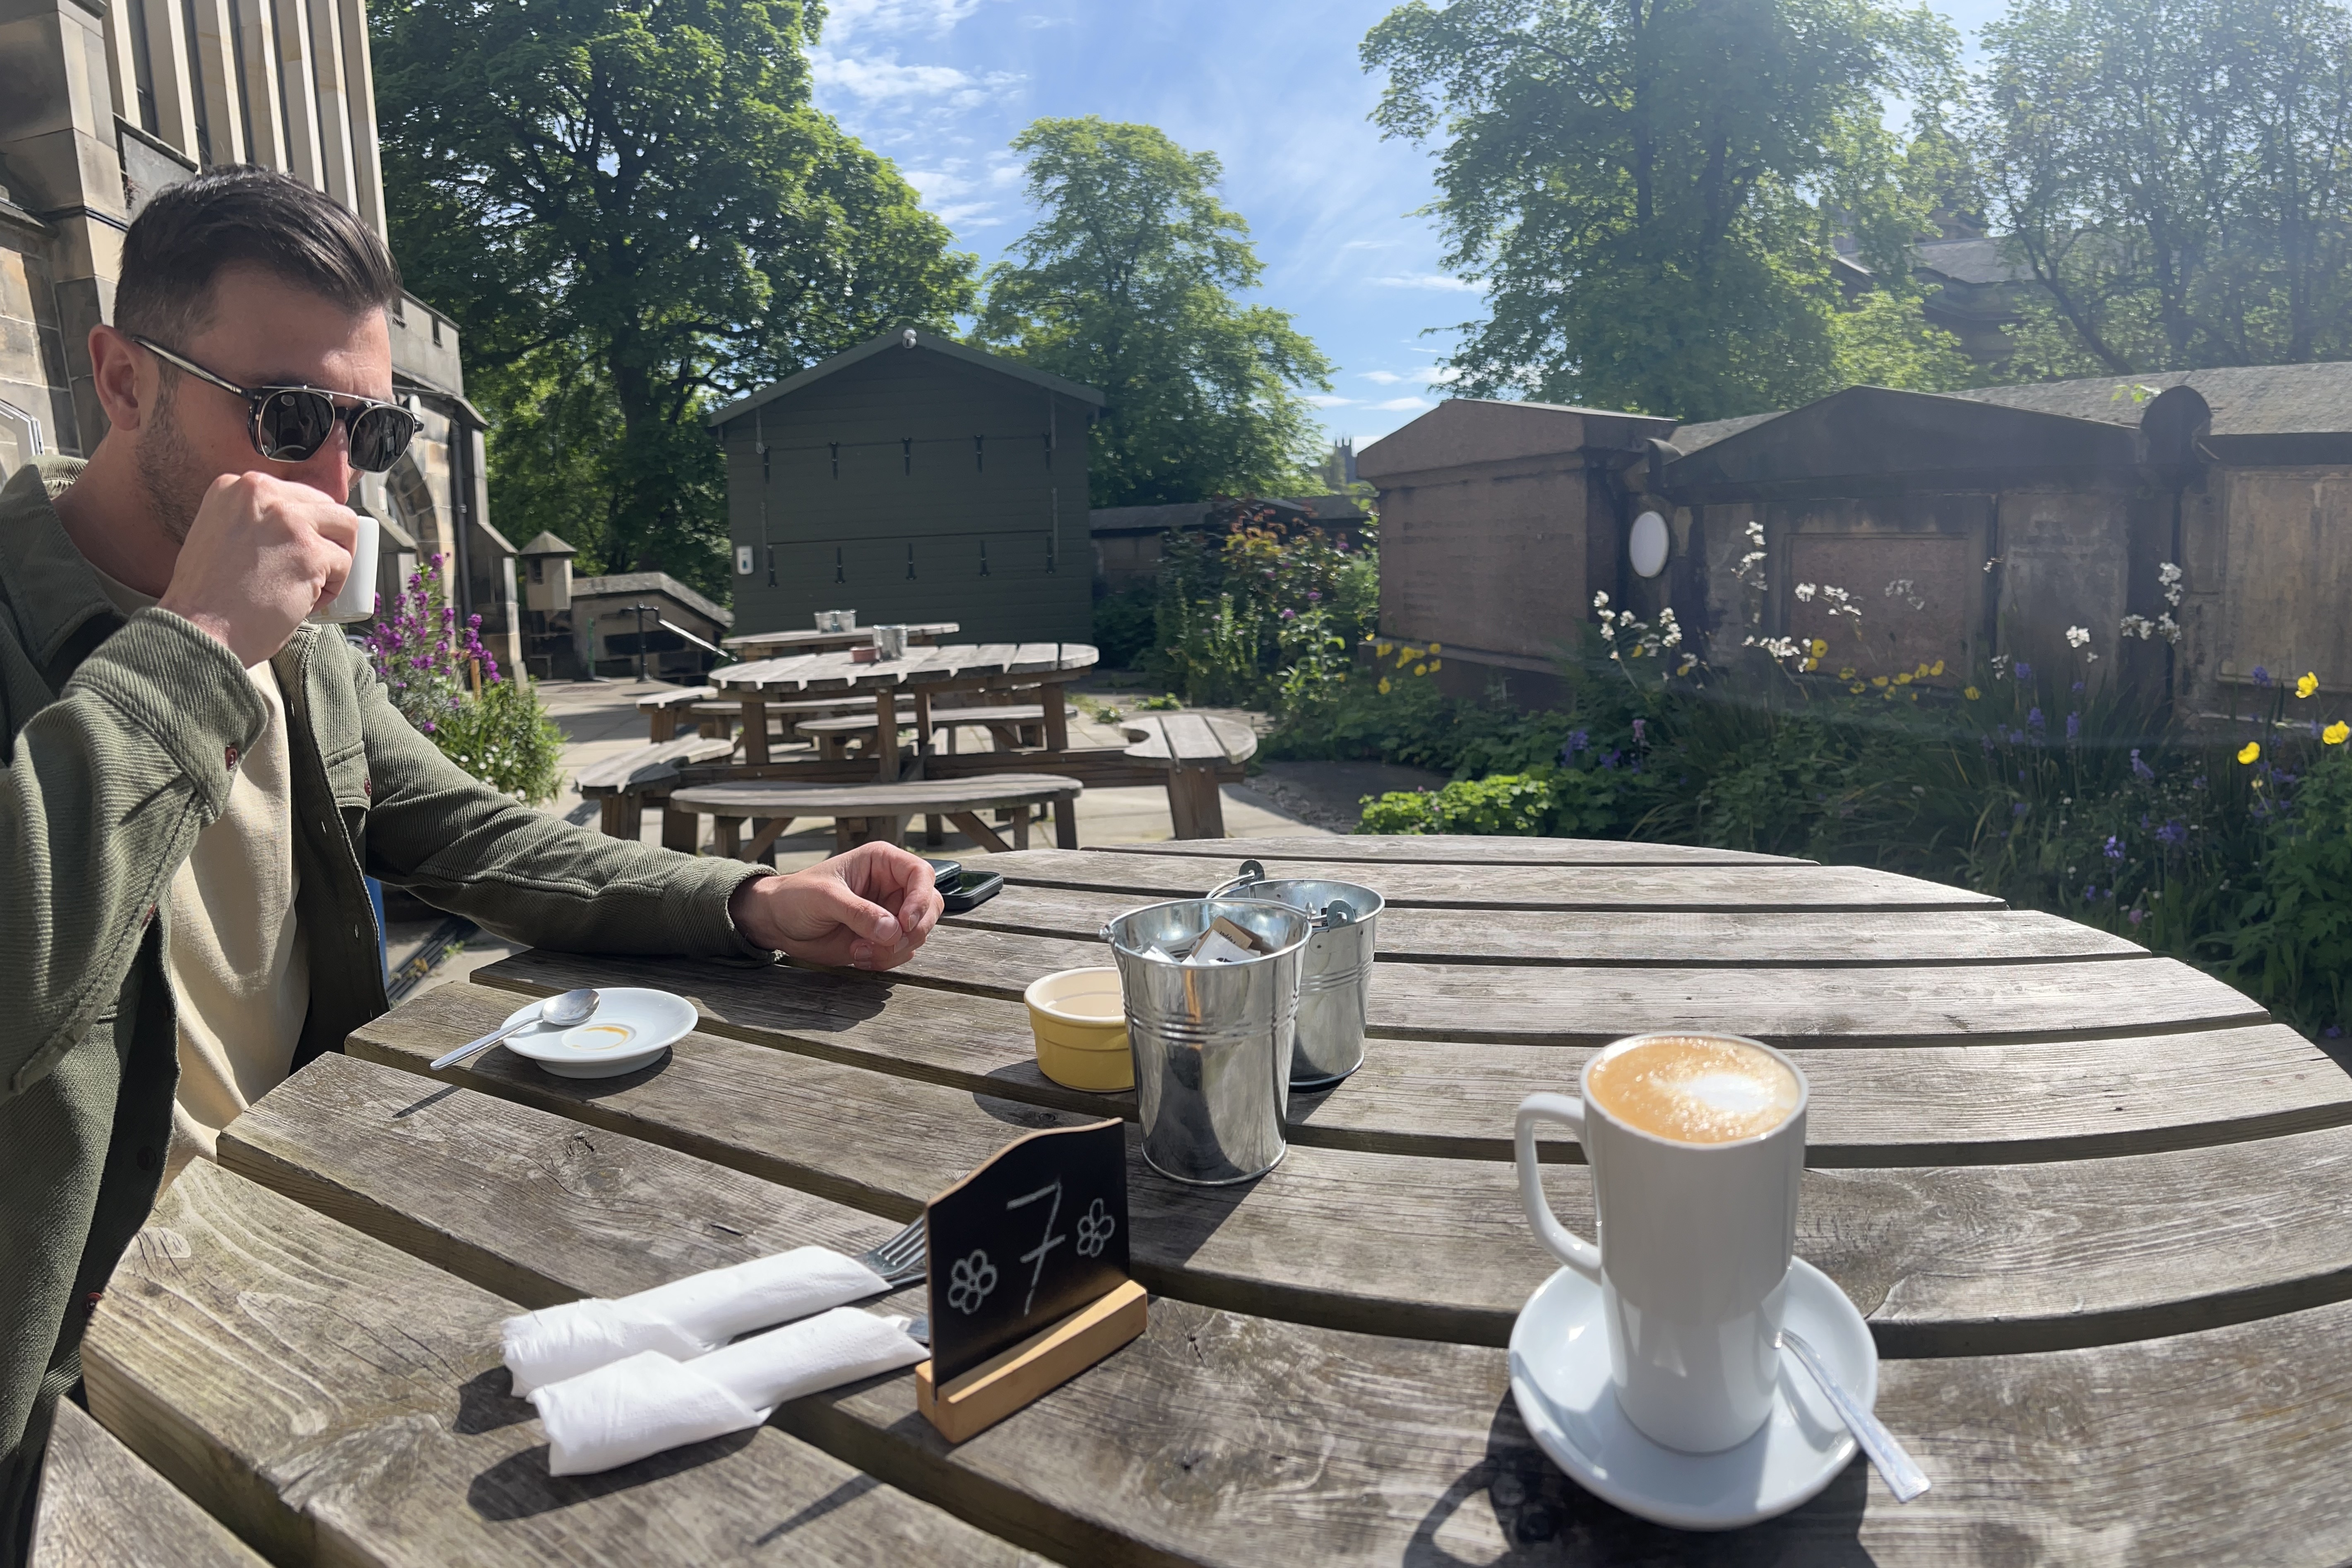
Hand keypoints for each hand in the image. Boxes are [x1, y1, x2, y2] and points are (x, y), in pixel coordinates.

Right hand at [157, 472, 358, 664]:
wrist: (200, 630)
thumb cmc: (209, 596)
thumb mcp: (219, 534)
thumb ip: (256, 520)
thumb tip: (297, 524)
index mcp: (235, 486)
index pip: (296, 494)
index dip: (304, 526)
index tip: (291, 551)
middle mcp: (261, 493)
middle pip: (326, 505)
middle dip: (327, 539)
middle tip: (308, 569)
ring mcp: (287, 520)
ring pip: (345, 526)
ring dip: (336, 558)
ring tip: (309, 584)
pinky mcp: (309, 551)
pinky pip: (345, 562)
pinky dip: (333, 588)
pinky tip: (305, 602)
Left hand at [728, 842, 944, 969]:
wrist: (778, 923)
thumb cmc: (796, 897)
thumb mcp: (825, 898)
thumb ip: (858, 912)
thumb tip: (892, 930)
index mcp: (882, 863)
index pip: (922, 874)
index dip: (920, 899)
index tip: (905, 922)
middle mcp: (892, 886)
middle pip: (930, 906)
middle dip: (912, 930)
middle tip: (885, 944)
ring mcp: (890, 913)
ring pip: (918, 933)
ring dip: (894, 949)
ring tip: (859, 951)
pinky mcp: (884, 937)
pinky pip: (903, 951)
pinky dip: (887, 960)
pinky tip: (859, 957)